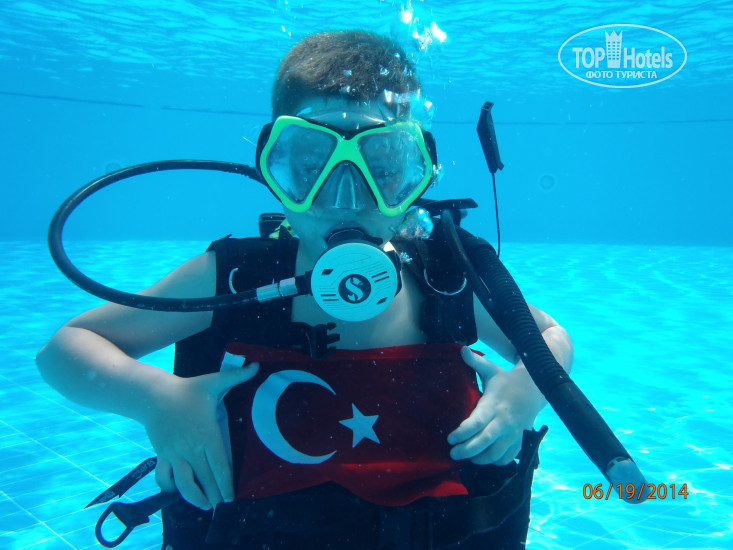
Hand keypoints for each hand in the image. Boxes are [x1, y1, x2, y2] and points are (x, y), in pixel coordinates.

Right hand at [143, 363, 258, 508]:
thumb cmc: (187, 390)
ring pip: (184, 483)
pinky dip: (168, 487)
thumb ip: (236, 376)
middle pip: (205, 478)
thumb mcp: (213, 382)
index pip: (220, 465)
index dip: (226, 484)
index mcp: (207, 434)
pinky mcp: (162, 454)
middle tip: (223, 505)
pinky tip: (176, 491)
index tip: (231, 497)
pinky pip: (164, 476)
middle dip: (215, 495)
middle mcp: (191, 448)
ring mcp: (174, 453)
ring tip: (204, 505)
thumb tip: (255, 365)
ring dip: (193, 497)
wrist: (153, 394)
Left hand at [448, 347, 541, 464]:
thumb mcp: (491, 370)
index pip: (476, 422)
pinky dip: (496, 461)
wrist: (535, 389)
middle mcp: (504, 421)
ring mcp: (513, 433)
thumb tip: (460, 349)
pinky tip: (484, 458)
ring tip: (466, 457)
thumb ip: (475, 362)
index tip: (450, 438)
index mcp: (493, 404)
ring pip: (496, 453)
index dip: (462, 433)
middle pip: (484, 441)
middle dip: (466, 450)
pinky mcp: (519, 440)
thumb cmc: (506, 380)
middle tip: (452, 454)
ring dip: (480, 458)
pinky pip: (508, 457)